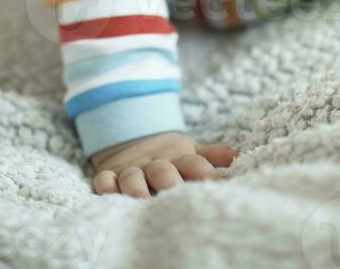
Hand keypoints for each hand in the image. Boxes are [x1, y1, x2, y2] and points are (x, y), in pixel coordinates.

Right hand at [90, 130, 238, 199]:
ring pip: (132, 177)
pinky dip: (105, 186)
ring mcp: (131, 169)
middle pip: (162, 170)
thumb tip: (236, 156)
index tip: (214, 182)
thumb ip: (210, 156)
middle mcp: (155, 163)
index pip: (193, 162)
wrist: (133, 138)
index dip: (203, 171)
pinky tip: (109, 194)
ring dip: (136, 188)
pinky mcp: (109, 174)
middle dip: (169, 182)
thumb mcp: (190, 151)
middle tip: (177, 195)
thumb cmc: (170, 155)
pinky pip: (104, 180)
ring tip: (143, 202)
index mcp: (178, 157)